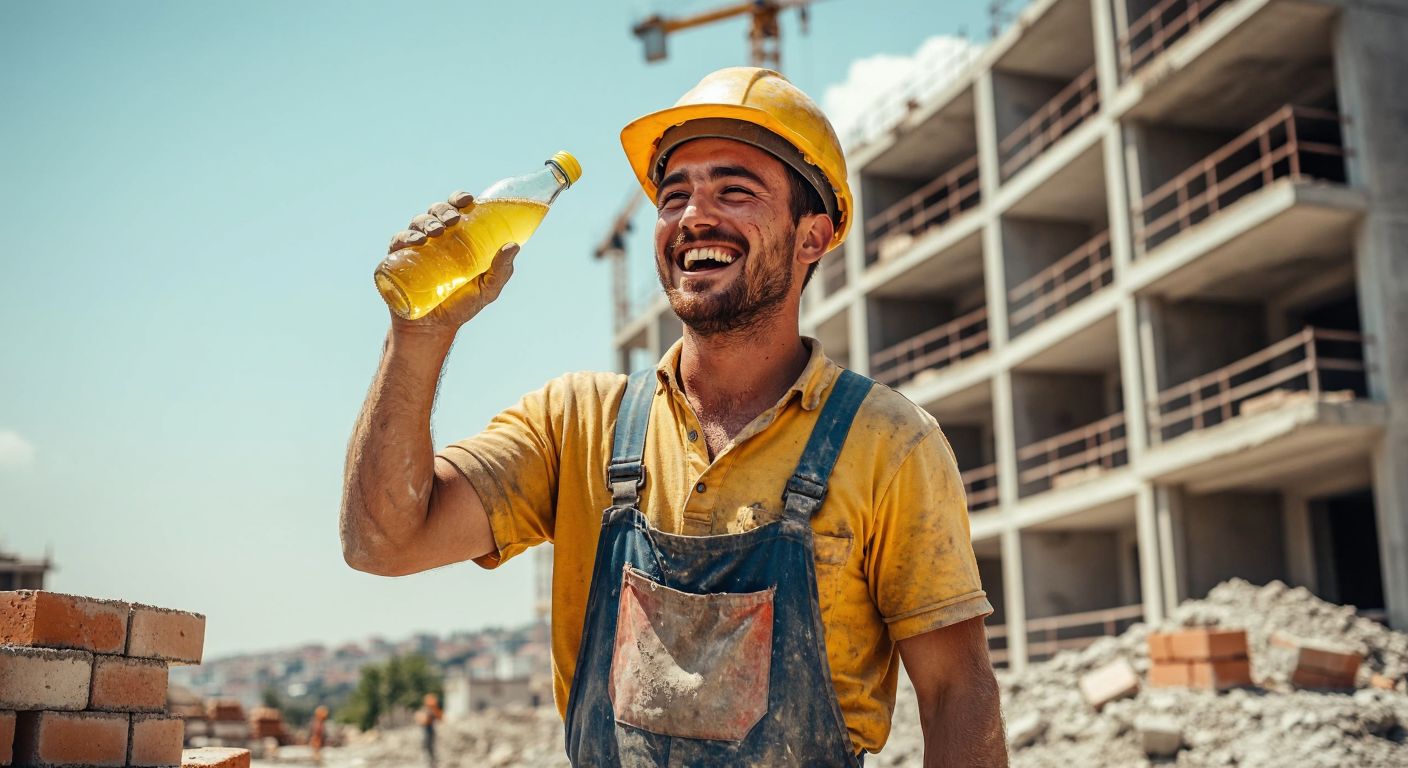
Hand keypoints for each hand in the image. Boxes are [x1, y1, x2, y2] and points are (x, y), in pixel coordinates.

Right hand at [386, 191, 519, 335]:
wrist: (433, 329)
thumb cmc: (461, 306)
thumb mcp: (487, 289)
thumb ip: (501, 270)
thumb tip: (513, 246)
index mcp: (456, 238)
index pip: (456, 210)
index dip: (459, 199)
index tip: (468, 200)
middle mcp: (435, 238)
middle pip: (436, 212)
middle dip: (443, 210)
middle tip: (453, 220)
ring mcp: (415, 248)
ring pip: (417, 223)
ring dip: (426, 221)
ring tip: (436, 232)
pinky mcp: (397, 260)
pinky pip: (397, 241)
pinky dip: (405, 237)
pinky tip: (415, 241)